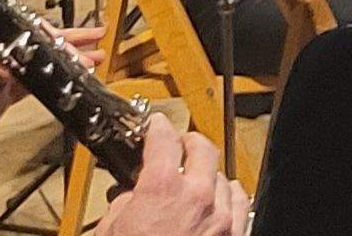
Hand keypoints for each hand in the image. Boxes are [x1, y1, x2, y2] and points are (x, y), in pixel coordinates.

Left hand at [0, 26, 101, 193]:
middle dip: (50, 44)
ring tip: (88, 55)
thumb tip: (8, 66)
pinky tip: (68, 77)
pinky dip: (46, 83)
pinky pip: (22, 89)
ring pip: (23, 67)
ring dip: (54, 62)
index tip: (53, 37)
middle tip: (86, 39)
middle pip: (12, 46)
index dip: (23, 33)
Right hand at [94, 128, 247, 235]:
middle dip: (190, 142)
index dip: (158, 128)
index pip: (164, 140)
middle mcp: (198, 197)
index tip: (156, 126)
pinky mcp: (233, 235)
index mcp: (163, 190)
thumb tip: (132, 195)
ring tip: (197, 178)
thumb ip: (126, 204)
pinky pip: (240, 203)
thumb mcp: (112, 230)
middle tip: (180, 143)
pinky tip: (223, 197)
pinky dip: (230, 196)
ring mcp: (220, 217)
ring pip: (224, 178)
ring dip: (210, 175)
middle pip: (203, 150)